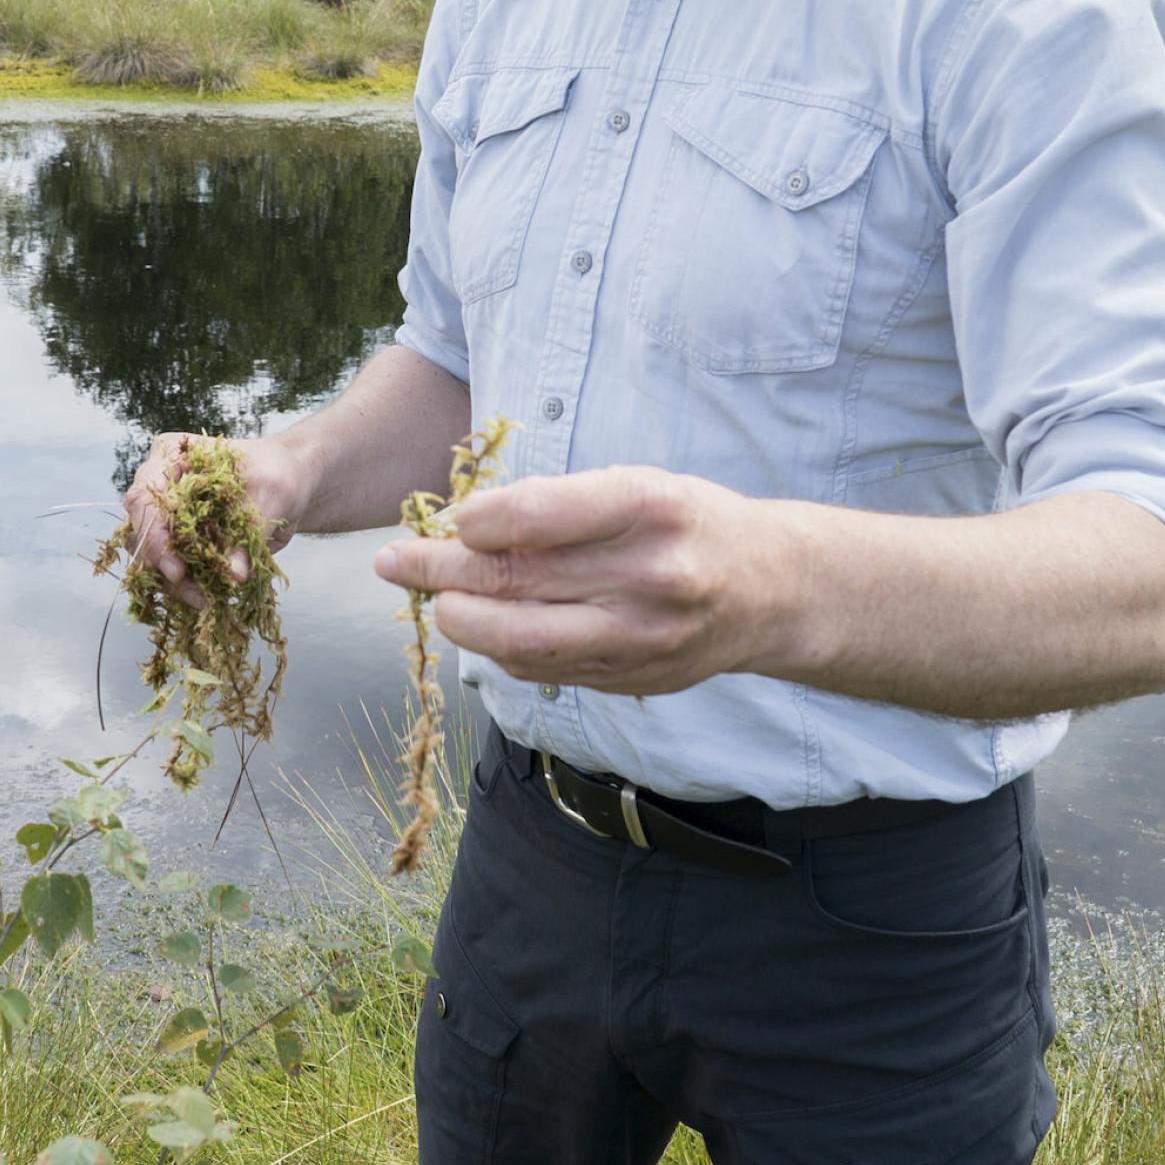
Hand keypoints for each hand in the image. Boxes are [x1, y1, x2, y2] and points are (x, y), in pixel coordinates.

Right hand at [117, 432, 314, 607]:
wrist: (288, 484)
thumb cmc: (276, 473)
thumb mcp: (271, 493)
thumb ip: (251, 528)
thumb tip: (234, 574)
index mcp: (171, 457)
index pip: (145, 497)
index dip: (154, 535)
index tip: (176, 570)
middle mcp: (160, 488)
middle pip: (140, 531)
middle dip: (162, 566)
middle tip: (193, 592)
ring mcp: (167, 518)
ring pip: (150, 558)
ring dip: (173, 584)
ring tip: (205, 598)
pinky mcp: (180, 544)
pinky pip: (170, 572)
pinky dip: (185, 588)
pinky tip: (208, 597)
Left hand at [370, 465, 797, 696]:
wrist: (770, 591)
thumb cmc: (689, 523)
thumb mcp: (639, 484)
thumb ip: (562, 504)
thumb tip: (466, 525)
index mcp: (651, 508)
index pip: (542, 513)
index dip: (480, 518)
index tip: (453, 517)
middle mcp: (648, 577)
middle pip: (519, 580)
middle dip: (441, 569)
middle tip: (394, 560)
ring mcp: (639, 639)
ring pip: (521, 639)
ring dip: (459, 618)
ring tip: (429, 596)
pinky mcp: (630, 680)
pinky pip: (543, 668)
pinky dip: (499, 648)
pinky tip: (478, 624)